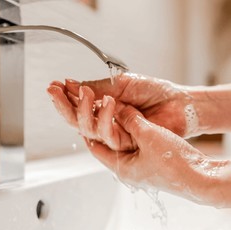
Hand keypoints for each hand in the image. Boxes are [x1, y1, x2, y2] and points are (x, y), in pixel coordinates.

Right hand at [47, 73, 194, 138]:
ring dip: (85, 111)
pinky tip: (108, 102)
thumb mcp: (120, 84)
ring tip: (87, 93)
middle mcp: (107, 123)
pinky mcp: (128, 144)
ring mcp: (117, 134)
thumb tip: (70, 84)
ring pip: (91, 131)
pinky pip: (110, 136)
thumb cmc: (153, 91)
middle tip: (56, 91)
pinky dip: (106, 119)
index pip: (78, 107)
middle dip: (65, 107)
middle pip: (78, 122)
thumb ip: (97, 87)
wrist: (177, 102)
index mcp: (104, 108)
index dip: (64, 99)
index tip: (52, 87)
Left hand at [84, 103, 226, 205]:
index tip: (83, 111)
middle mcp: (129, 170)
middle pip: (109, 144)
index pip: (95, 146)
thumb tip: (119, 109)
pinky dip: (135, 130)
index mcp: (121, 167)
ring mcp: (142, 168)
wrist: (202, 178)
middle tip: (97, 107)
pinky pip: (139, 144)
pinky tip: (138, 119)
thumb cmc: (174, 163)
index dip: (88, 126)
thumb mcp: (149, 135)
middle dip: (103, 124)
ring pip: (125, 143)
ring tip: (117, 109)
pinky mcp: (155, 163)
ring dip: (121, 126)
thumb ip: (132, 120)